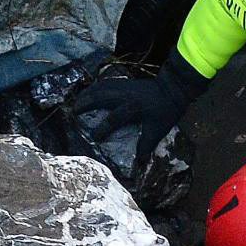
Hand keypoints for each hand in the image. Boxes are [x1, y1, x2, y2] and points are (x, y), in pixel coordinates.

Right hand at [69, 74, 194, 180]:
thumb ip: (146, 145)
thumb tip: (140, 162)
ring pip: (101, 88)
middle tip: (73, 111)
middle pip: (100, 97)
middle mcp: (125, 95)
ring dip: (87, 94)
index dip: (102, 129)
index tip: (94, 138)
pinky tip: (89, 91)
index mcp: (133, 108)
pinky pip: (105, 83)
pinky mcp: (125, 82)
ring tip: (76, 101)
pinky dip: (95, 87)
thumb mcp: (158, 129)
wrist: (173, 88)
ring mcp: (124, 87)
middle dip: (85, 104)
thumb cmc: (166, 110)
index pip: (114, 119)